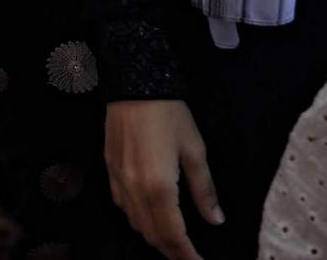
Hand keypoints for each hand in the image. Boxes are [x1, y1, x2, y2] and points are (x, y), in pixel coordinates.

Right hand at [104, 100, 222, 259]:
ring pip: (135, 223)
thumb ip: (204, 189)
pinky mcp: (109, 170)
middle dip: (172, 251)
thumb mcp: (195, 150)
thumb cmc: (169, 114)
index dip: (188, 255)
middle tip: (190, 256)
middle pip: (152, 235)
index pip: (174, 236)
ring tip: (173, 240)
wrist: (134, 84)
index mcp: (159, 187)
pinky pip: (122, 205)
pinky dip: (137, 218)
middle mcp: (135, 190)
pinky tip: (149, 214)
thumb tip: (216, 219)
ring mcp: (119, 181)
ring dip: (155, 236)